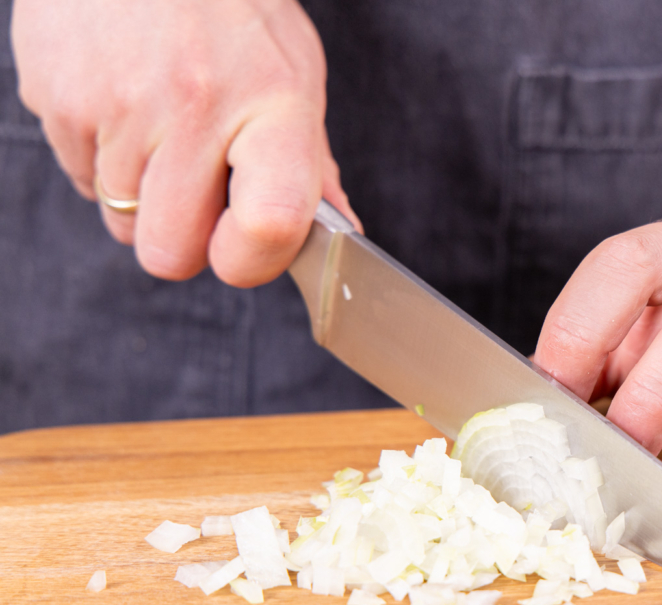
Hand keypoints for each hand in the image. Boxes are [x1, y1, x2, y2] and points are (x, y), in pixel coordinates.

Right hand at [12, 0, 359, 286]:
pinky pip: (82, 180)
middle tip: (199, 191)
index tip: (247, 247)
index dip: (253, 261)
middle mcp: (194, 105)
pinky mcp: (58, 96)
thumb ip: (311, 165)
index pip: (270, 224)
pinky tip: (126, 108)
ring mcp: (118, 103)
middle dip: (185, 240)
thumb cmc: (233, 10)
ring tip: (163, 130)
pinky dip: (104, 161)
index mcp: (273, 104)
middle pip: (171, 253)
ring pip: (122, 222)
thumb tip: (340, 237)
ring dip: (143, 197)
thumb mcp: (293, 74)